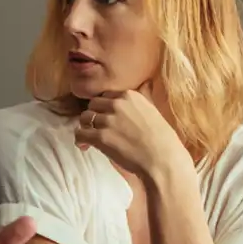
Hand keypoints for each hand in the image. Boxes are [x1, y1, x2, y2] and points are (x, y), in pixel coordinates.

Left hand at [73, 89, 187, 178]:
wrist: (162, 159)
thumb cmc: (162, 139)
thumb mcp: (154, 110)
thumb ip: (144, 97)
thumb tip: (146, 84)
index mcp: (130, 95)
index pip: (107, 96)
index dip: (104, 107)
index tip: (105, 115)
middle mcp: (116, 104)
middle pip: (93, 104)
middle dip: (94, 115)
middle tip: (96, 127)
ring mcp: (107, 120)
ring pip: (84, 117)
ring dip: (86, 127)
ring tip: (90, 137)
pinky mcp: (100, 137)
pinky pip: (80, 134)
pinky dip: (80, 140)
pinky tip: (84, 146)